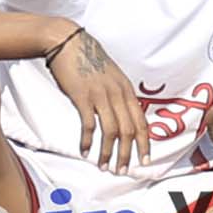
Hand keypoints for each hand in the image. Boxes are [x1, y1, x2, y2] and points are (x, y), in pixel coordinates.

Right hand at [52, 28, 155, 168]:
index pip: (141, 122)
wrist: (68, 42)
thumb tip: (122, 116)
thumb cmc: (88, 59)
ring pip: (111, 132)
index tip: (145, 160)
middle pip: (128, 130)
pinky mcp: (83, 97)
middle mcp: (117, 94)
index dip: (145, 143)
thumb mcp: (111, 76)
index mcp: (126, 89)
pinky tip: (85, 151)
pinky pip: (89, 125)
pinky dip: (88, 141)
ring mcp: (101, 95)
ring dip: (108, 152)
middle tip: (123, 170)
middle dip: (127, 154)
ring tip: (104, 166)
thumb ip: (118, 95)